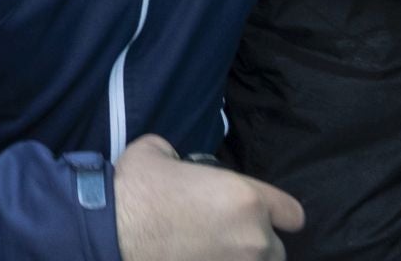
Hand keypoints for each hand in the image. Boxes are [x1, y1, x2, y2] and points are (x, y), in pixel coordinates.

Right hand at [114, 136, 301, 260]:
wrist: (108, 233)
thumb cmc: (133, 190)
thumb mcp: (155, 151)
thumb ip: (180, 157)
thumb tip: (178, 163)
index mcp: (245, 198)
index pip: (292, 213)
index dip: (278, 213)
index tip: (261, 216)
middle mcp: (253, 237)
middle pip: (274, 247)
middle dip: (252, 242)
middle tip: (221, 236)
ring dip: (239, 259)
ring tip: (210, 253)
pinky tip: (196, 259)